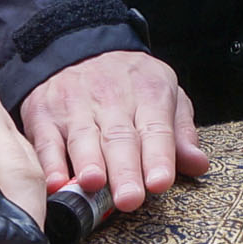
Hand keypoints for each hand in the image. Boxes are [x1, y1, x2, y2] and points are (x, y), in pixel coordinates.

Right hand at [17, 48, 208, 210]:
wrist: (76, 44)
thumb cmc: (128, 82)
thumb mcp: (164, 93)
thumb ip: (181, 132)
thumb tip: (198, 165)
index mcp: (148, 95)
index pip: (156, 129)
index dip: (158, 157)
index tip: (160, 182)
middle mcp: (111, 100)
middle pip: (119, 139)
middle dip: (125, 170)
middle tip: (130, 198)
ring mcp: (75, 107)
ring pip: (83, 138)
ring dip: (88, 163)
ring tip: (94, 184)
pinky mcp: (44, 116)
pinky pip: (47, 142)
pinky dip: (50, 163)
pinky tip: (56, 182)